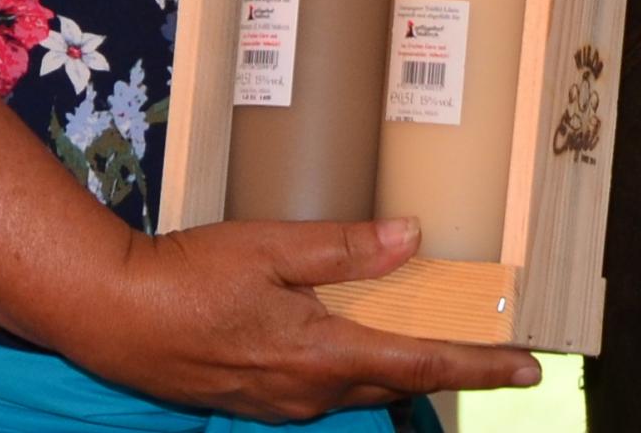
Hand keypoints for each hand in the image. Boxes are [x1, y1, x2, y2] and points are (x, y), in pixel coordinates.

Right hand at [64, 215, 540, 418]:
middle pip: (396, 382)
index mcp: (324, 355)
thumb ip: (342, 247)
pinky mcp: (255, 400)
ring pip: (357, 386)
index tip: (529, 366)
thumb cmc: (187, 278)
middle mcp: (311, 391)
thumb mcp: (270, 247)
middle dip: (446, 368)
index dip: (481, 365)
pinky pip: (320, 389)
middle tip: (491, 350)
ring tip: (422, 339)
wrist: (112, 317)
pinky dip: (349, 367)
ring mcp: (281, 403)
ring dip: (394, 366)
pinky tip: (342, 342)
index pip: (423, 364)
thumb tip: (409, 238)